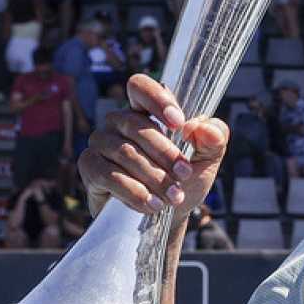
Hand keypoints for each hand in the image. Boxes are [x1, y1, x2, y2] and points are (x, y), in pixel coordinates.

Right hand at [78, 74, 227, 218]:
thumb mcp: (207, 161)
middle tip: (185, 174)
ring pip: (125, 153)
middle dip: (165, 153)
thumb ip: (214, 140)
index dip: (156, 99)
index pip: (140, 86)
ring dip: (154, 178)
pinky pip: (108, 175)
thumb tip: (206, 128)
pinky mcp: (89, 166)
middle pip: (136, 125)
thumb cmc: (183, 181)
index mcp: (145, 111)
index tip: (178, 124)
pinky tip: (152, 205)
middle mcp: (118, 121)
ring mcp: (100, 142)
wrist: (165, 217)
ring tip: (173, 196)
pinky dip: (134, 192)